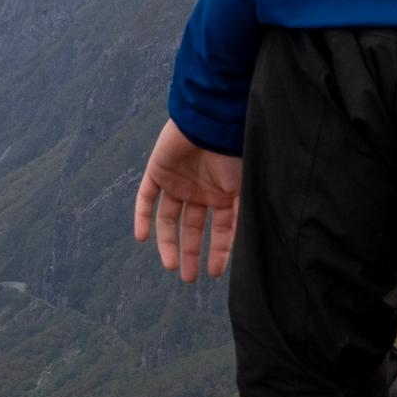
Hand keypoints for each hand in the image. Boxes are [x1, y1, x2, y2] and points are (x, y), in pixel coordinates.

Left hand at [134, 121, 241, 283]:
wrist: (212, 118)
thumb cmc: (234, 150)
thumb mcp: (245, 188)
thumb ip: (245, 214)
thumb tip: (255, 246)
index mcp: (223, 194)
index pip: (221, 230)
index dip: (219, 252)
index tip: (215, 274)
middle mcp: (200, 191)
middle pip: (192, 228)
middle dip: (191, 253)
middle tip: (188, 278)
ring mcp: (177, 182)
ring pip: (169, 219)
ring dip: (168, 242)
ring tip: (169, 266)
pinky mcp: (157, 171)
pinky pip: (146, 198)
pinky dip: (141, 217)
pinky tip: (141, 239)